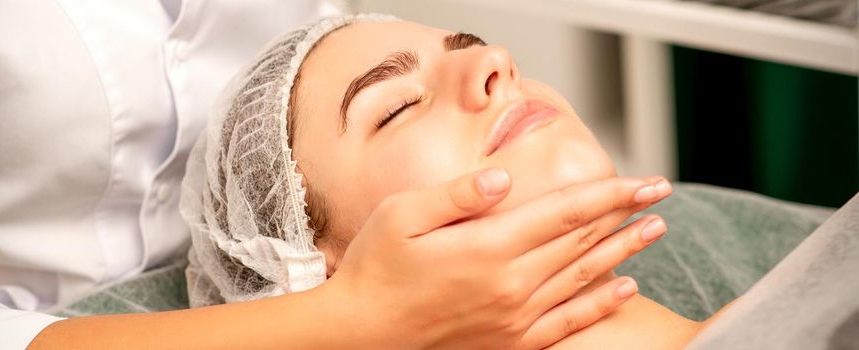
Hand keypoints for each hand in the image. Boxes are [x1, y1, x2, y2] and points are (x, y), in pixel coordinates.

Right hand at [321, 168, 671, 348]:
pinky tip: (625, 288)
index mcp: (487, 247)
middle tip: (661, 194)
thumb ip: (457, 195)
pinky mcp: (510, 342)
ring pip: (584, 278)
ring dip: (625, 252)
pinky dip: (601, 304)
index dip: (610, 194)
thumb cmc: (374, 268)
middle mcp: (510, 284)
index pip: (565, 213)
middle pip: (583, 242)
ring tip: (655, 231)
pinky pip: (569, 322)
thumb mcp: (402, 217)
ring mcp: (513, 317)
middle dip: (626, 215)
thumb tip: (505, 180)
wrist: (360, 334)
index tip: (646, 180)